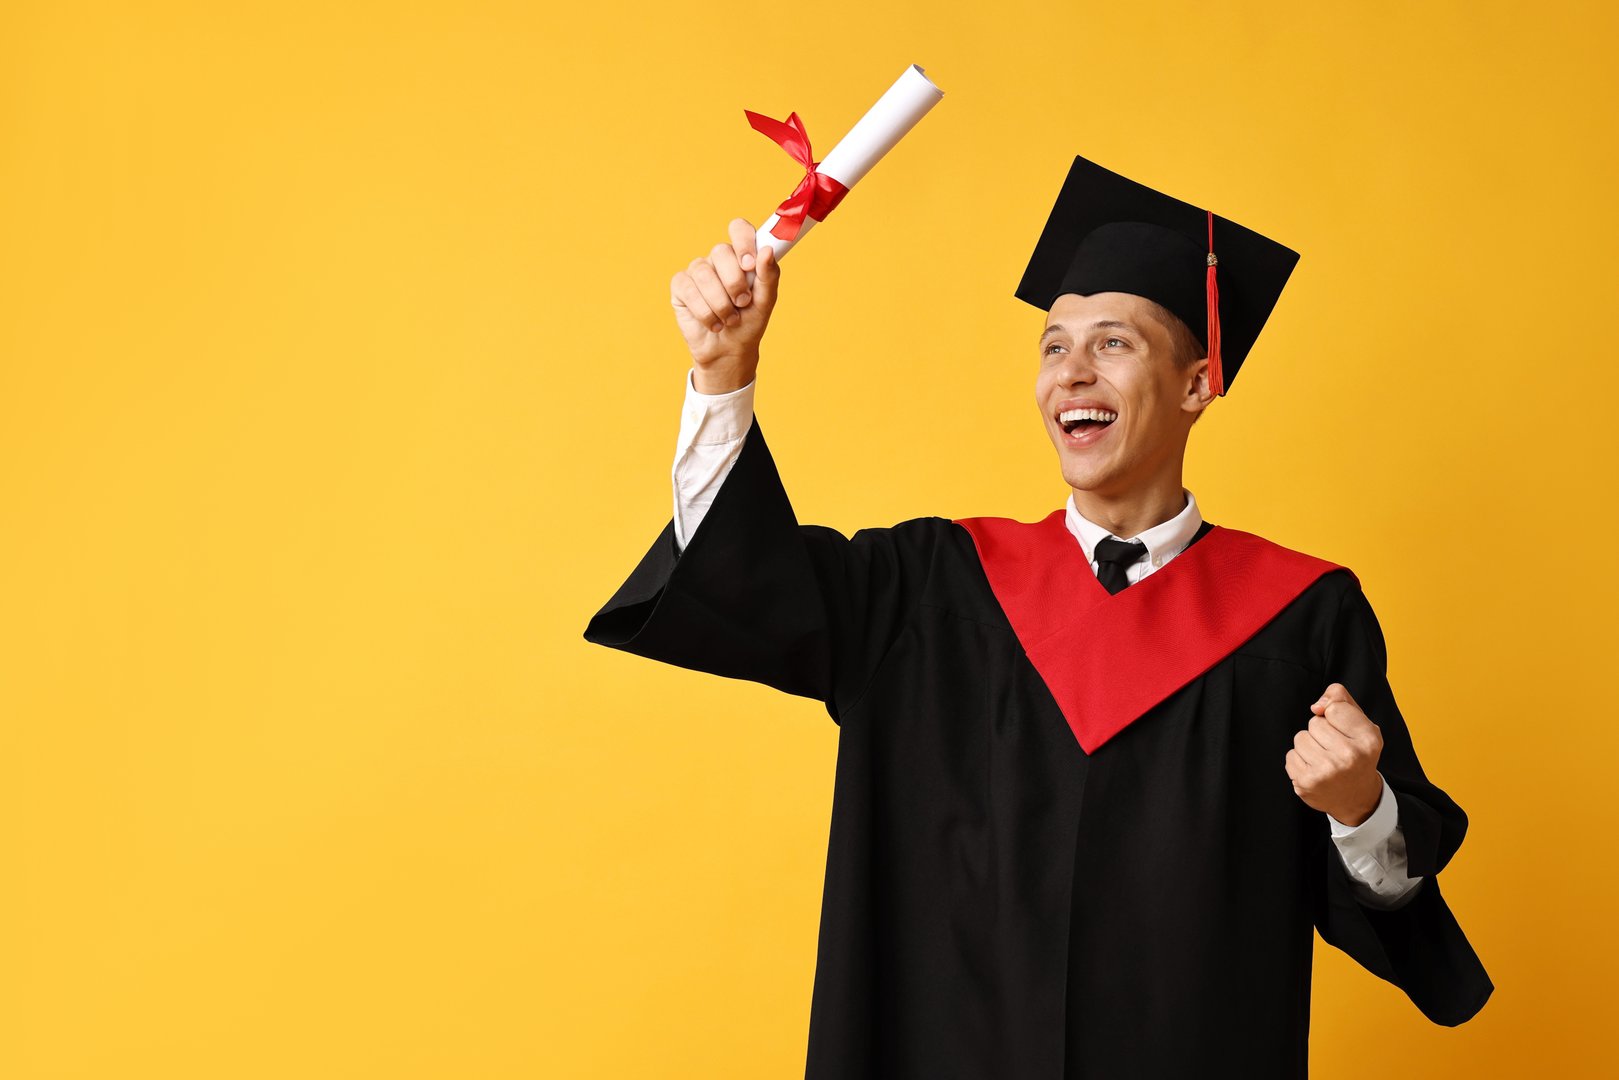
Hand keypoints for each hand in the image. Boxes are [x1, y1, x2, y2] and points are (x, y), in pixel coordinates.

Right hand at [669, 217, 780, 391]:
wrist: (729, 351)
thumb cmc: (749, 323)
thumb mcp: (766, 302)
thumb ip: (769, 275)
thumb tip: (767, 251)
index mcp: (741, 256)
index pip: (739, 229)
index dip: (743, 241)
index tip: (749, 264)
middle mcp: (718, 259)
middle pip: (721, 251)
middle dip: (734, 282)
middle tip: (742, 302)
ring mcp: (697, 271)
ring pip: (704, 274)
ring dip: (720, 303)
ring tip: (729, 319)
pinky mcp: (680, 286)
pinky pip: (688, 289)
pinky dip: (704, 311)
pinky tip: (713, 323)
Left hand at [1284, 682, 1384, 824]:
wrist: (1357, 797)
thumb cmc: (1357, 753)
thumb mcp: (1360, 724)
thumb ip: (1341, 700)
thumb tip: (1317, 706)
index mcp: (1368, 739)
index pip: (1335, 708)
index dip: (1335, 716)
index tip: (1344, 731)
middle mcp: (1349, 756)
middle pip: (1315, 722)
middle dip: (1321, 732)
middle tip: (1335, 749)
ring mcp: (1327, 771)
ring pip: (1300, 737)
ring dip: (1309, 746)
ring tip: (1325, 760)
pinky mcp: (1307, 783)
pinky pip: (1290, 755)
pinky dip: (1299, 761)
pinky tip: (1316, 770)